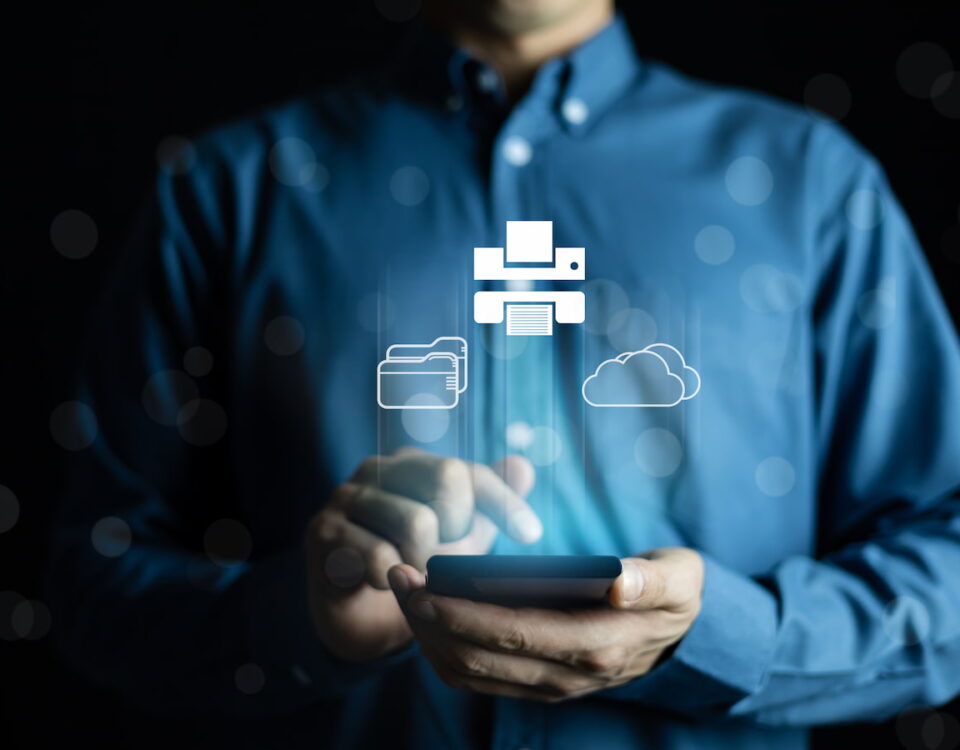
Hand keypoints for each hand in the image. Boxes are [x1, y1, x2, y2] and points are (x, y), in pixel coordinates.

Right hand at [305, 450, 540, 661]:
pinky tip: (383, 585)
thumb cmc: (413, 567)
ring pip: (417, 521)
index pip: (469, 469)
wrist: (358, 617)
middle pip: (447, 478)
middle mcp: (376, 468)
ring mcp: (345, 496)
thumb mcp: (460, 539)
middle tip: (444, 564)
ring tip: (416, 578)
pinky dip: (393, 580)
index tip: (532, 535)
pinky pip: (380, 557)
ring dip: (428, 565)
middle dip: (460, 532)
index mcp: (412, 464)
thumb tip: (523, 465)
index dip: (503, 500)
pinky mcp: (323, 532)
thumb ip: (487, 502)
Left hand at [388, 547, 702, 701]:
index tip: (420, 580)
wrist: (680, 637)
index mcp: (598, 645)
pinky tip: (427, 614)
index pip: (513, 633)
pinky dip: (443, 649)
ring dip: (428, 635)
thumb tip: (619, 581)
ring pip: (470, 672)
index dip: (460, 611)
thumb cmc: (673, 594)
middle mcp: (568, 676)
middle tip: (397, 575)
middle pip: (479, 657)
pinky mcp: (538, 684)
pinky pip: (478, 677)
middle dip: (429, 619)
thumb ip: (652, 580)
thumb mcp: (680, 577)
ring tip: (403, 590)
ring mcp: (551, 685)